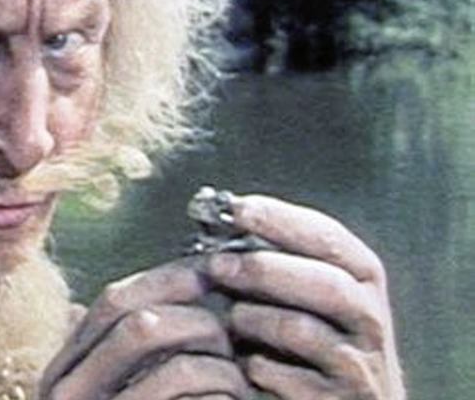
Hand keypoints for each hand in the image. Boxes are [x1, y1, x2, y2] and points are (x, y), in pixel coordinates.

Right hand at [39, 260, 252, 399]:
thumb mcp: (124, 397)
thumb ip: (133, 355)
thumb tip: (180, 293)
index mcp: (66, 371)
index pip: (113, 301)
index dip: (166, 279)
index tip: (212, 272)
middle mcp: (66, 388)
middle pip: (130, 312)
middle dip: (190, 307)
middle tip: (232, 320)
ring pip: (150, 336)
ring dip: (207, 345)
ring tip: (236, 365)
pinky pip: (176, 384)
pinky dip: (215, 380)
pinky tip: (233, 394)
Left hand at [205, 194, 405, 399]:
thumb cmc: (315, 339)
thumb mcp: (310, 293)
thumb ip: (280, 261)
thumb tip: (221, 228)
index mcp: (362, 277)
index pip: (329, 237)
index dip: (282, 219)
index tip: (237, 208)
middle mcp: (369, 317)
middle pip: (326, 283)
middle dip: (265, 268)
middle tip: (217, 264)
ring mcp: (357, 364)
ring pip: (302, 330)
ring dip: (256, 318)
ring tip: (230, 317)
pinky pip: (289, 378)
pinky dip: (259, 365)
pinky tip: (242, 361)